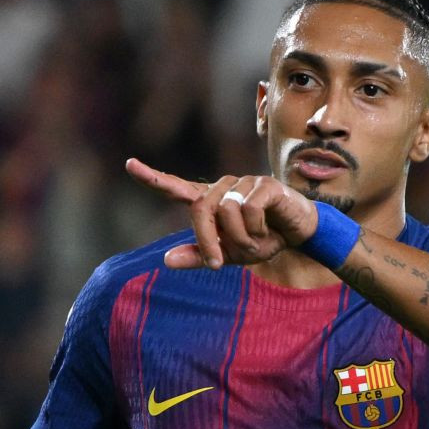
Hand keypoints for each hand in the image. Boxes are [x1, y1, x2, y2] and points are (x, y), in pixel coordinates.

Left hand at [125, 158, 318, 268]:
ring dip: (239, 238)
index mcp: (210, 201)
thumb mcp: (229, 255)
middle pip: (199, 208)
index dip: (152, 177)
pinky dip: (255, 230)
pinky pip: (249, 210)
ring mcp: (244, 182)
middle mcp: (223, 187)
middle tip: (216, 264)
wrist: (300, 235)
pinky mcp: (265, 184)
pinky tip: (267, 231)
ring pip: (225, 212)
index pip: (176, 187)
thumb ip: (199, 256)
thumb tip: (166, 260)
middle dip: (206, 241)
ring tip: (255, 242)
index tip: (129, 164)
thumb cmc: (262, 239)